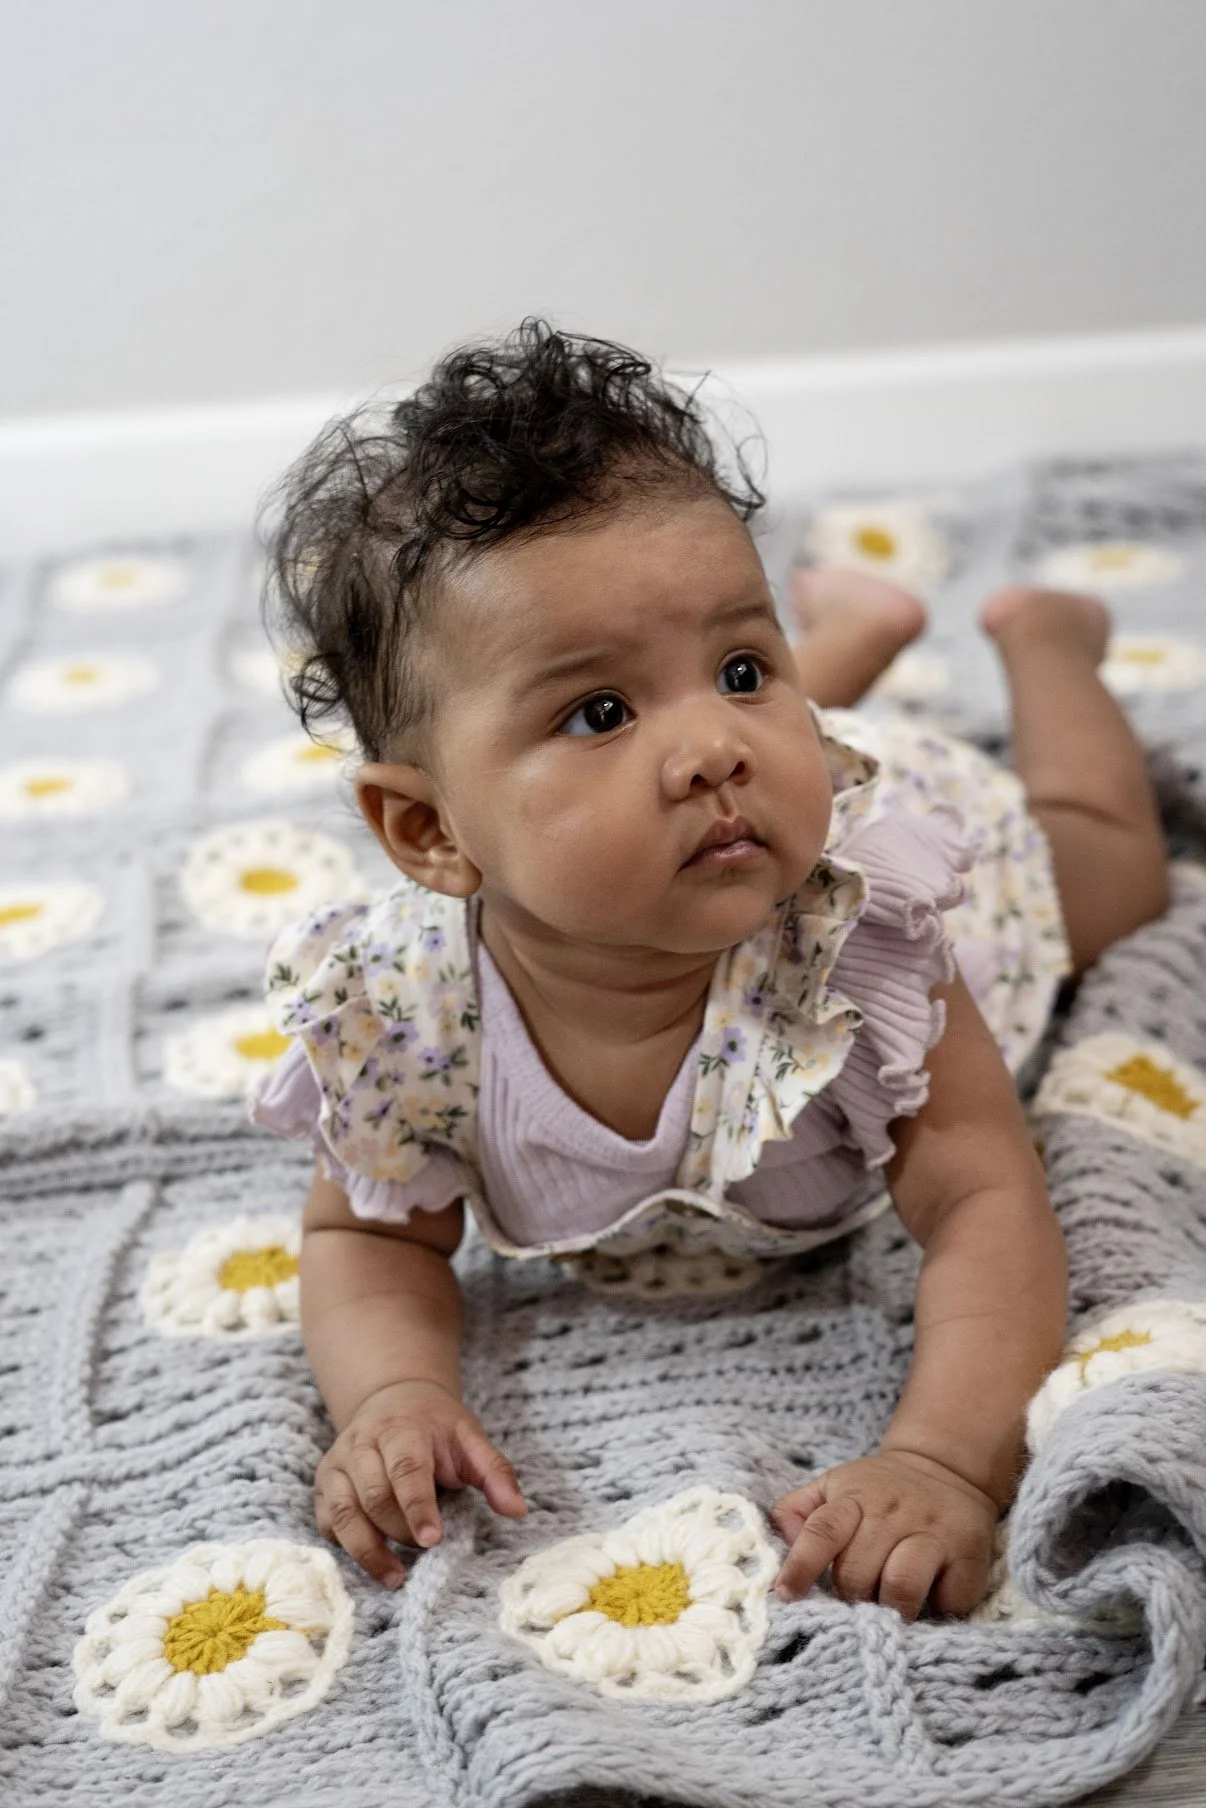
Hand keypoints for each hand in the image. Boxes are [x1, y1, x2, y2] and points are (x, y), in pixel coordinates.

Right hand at [314, 1379, 525, 1586]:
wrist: (393, 1400)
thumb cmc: (437, 1427)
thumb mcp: (471, 1439)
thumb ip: (495, 1472)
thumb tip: (518, 1511)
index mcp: (402, 1428)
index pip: (406, 1469)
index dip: (418, 1507)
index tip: (433, 1540)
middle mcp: (362, 1443)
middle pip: (373, 1496)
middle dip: (399, 1530)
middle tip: (427, 1548)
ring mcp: (338, 1464)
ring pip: (344, 1513)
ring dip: (368, 1550)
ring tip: (396, 1576)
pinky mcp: (325, 1484)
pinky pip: (327, 1522)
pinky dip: (346, 1546)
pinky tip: (373, 1559)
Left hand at [769, 1450, 996, 1619]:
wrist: (946, 1469)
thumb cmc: (877, 1491)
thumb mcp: (832, 1487)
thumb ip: (797, 1512)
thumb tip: (780, 1545)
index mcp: (853, 1496)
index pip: (822, 1531)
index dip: (801, 1565)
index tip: (786, 1595)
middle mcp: (893, 1512)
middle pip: (858, 1571)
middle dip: (849, 1597)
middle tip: (854, 1601)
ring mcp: (933, 1532)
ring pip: (900, 1586)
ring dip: (889, 1609)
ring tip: (887, 1609)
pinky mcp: (969, 1555)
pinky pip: (948, 1599)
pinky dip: (936, 1609)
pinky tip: (932, 1600)